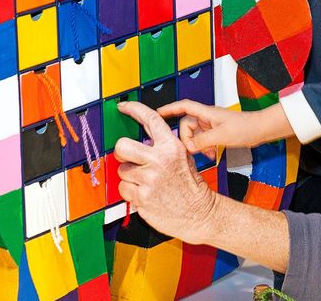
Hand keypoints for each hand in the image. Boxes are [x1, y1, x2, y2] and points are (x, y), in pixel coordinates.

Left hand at [113, 101, 216, 243]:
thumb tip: (142, 138)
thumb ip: (164, 146)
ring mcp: (149, 179)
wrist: (199, 213)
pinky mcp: (141, 197)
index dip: (134, 109)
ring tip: (146, 182)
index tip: (123, 106)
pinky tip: (145, 193)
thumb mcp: (184, 158)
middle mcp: (159, 160)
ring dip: (130, 176)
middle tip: (130, 158)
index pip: (150, 120)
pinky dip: (131, 192)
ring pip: (122, 170)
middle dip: (122, 152)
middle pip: (122, 146)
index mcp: (171, 147)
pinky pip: (123, 189)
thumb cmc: (190, 186)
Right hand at [157, 100, 294, 157]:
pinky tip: (211, 154)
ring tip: (207, 154)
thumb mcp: (221, 136)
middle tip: (193, 150)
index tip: (156, 113)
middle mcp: (207, 117)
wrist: (261, 130)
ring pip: (195, 135)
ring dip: (198, 146)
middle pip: (186, 125)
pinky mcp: (217, 133)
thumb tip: (188, 147)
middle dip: (188, 139)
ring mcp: (212, 125)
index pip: (182, 107)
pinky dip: (204, 148)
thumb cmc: (246, 127)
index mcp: (206, 113)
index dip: (168, 109)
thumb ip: (203, 141)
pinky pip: (204, 140)